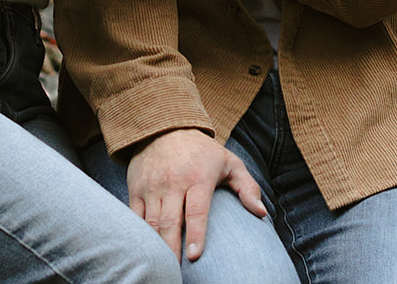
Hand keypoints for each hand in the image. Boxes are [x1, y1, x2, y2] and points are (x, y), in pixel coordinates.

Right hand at [126, 129, 266, 261]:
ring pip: (151, 222)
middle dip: (172, 249)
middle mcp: (173, 182)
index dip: (195, 234)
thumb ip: (247, 188)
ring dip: (156, 246)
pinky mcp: (136, 188)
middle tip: (176, 271)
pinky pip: (135, 216)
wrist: (164, 127)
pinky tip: (146, 249)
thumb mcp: (229, 162)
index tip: (195, 257)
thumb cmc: (202, 152)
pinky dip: (139, 234)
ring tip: (163, 266)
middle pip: (170, 222)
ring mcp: (152, 186)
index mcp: (198, 177)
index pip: (196, 210)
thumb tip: (261, 213)